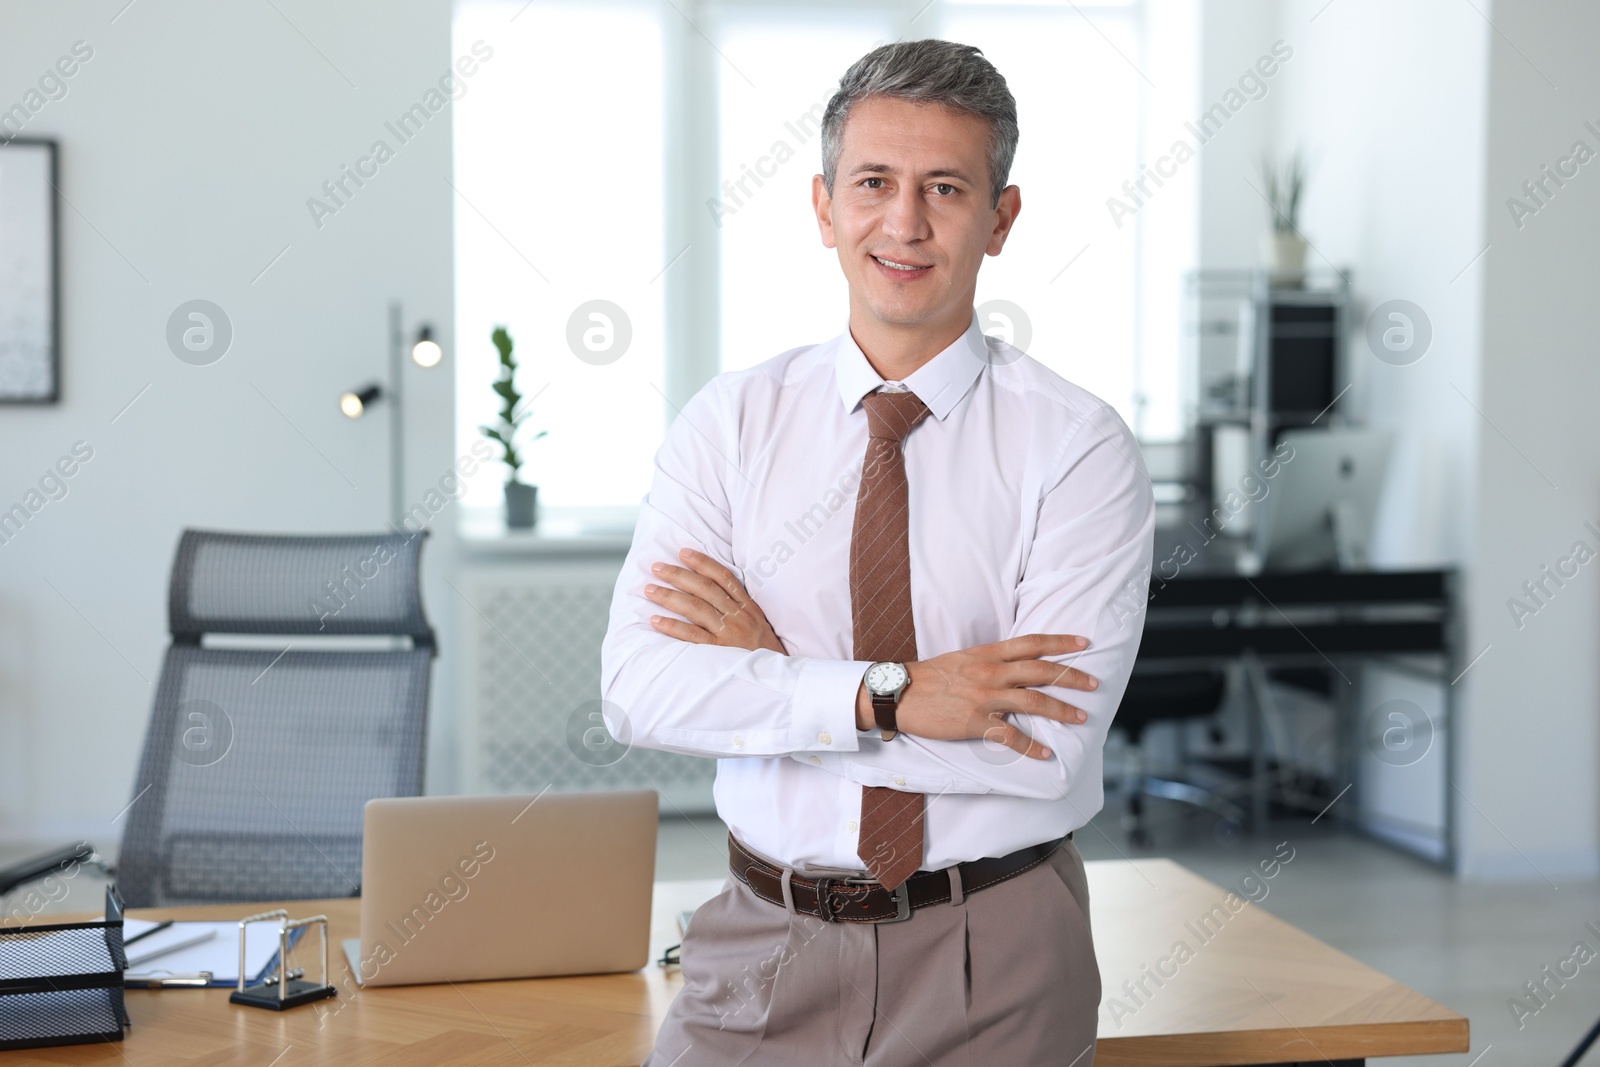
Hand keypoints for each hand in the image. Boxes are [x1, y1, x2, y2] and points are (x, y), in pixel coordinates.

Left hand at [645, 548, 785, 654]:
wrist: (777, 676)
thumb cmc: (764, 650)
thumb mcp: (758, 622)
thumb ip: (739, 606)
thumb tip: (714, 589)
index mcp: (747, 606)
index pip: (723, 577)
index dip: (702, 562)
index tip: (682, 552)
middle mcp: (737, 616)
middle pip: (704, 589)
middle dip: (678, 575)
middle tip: (656, 567)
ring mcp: (728, 633)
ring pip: (695, 608)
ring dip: (669, 597)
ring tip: (649, 589)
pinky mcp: (719, 652)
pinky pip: (692, 636)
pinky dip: (672, 627)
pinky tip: (655, 621)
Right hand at [856, 634, 1096, 759]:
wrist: (899, 693)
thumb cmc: (928, 676)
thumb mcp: (962, 659)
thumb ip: (990, 661)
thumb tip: (1014, 666)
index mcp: (987, 654)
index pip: (1032, 643)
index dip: (1060, 642)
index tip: (1084, 641)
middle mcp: (991, 673)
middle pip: (1041, 672)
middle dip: (1072, 677)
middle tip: (1095, 684)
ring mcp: (984, 698)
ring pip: (1033, 703)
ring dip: (1061, 711)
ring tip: (1081, 718)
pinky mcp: (974, 723)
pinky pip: (1010, 737)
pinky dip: (1031, 747)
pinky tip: (1046, 754)